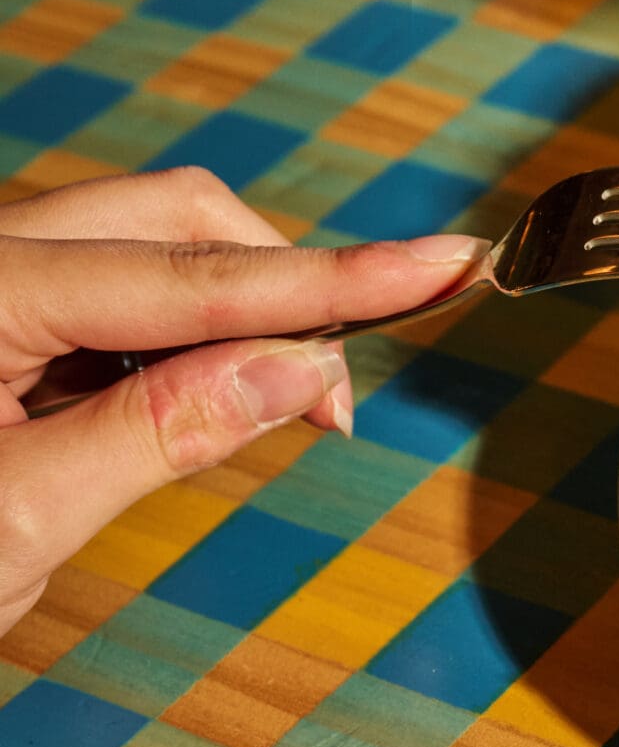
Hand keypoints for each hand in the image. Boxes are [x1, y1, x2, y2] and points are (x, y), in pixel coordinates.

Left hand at [0, 168, 486, 635]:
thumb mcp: (8, 528)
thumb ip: (158, 434)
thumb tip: (299, 368)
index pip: (192, 277)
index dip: (332, 277)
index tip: (447, 263)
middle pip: (172, 218)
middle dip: (276, 284)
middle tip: (329, 400)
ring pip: (144, 243)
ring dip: (222, 316)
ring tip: (249, 416)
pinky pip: (105, 287)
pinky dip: (166, 337)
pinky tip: (171, 404)